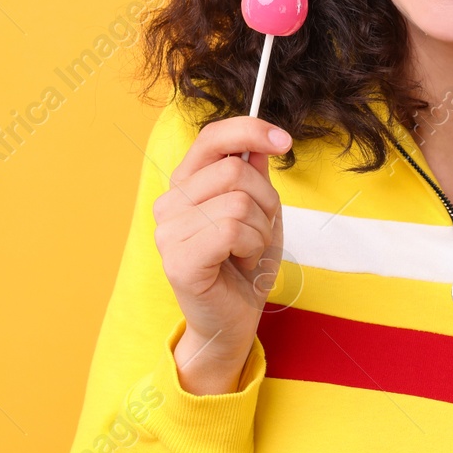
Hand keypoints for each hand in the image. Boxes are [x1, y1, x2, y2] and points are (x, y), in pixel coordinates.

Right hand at [155, 115, 289, 394]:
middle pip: (235, 171)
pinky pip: (232, 229)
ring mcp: (168, 232)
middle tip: (259, 232)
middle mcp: (170, 204)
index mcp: (186, 186)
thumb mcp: (261, 213)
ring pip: (238, 202)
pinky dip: (251, 246)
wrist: (233, 321)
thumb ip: (256, 177)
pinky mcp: (178, 259)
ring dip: (260, 230)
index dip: (250, 130)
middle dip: (266, 202)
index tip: (284, 140)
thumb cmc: (244, 268)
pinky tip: (240, 262)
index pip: (211, 138)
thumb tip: (260, 143)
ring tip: (246, 251)